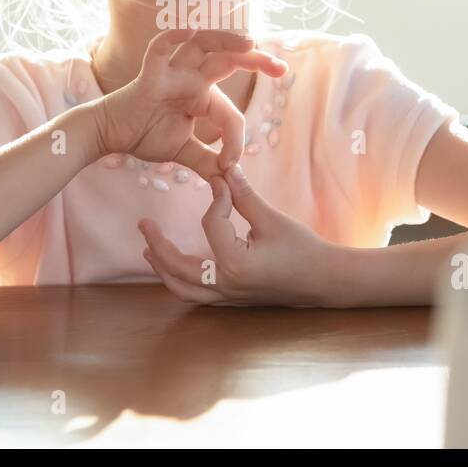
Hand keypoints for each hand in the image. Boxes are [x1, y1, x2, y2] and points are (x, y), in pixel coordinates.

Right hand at [97, 27, 287, 181]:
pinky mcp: (149, 75)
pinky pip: (159, 49)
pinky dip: (172, 37)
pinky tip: (189, 28)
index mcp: (201, 95)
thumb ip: (207, 162)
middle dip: (256, 60)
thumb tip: (229, 179)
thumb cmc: (145, 135)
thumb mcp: (184, 152)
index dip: (235, 138)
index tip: (229, 164)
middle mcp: (190, 78)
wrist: (111, 135)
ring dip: (225, 40)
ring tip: (250, 42)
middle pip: (227, 59)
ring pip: (200, 45)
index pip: (230, 111)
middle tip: (281, 68)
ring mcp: (171, 73)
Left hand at [138, 166, 338, 306]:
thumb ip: (244, 195)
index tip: (225, 179)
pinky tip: (176, 266)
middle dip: (157, 245)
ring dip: (163, 269)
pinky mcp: (233, 299)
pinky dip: (181, 281)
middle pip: (178, 267)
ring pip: (183, 288)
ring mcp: (228, 296)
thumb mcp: (272, 219)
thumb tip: (225, 167)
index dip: (217, 197)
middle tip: (142, 223)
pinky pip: (197, 294)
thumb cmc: (303, 249)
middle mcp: (225, 285)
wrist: (325, 280)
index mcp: (235, 264)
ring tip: (148, 250)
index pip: (211, 223)